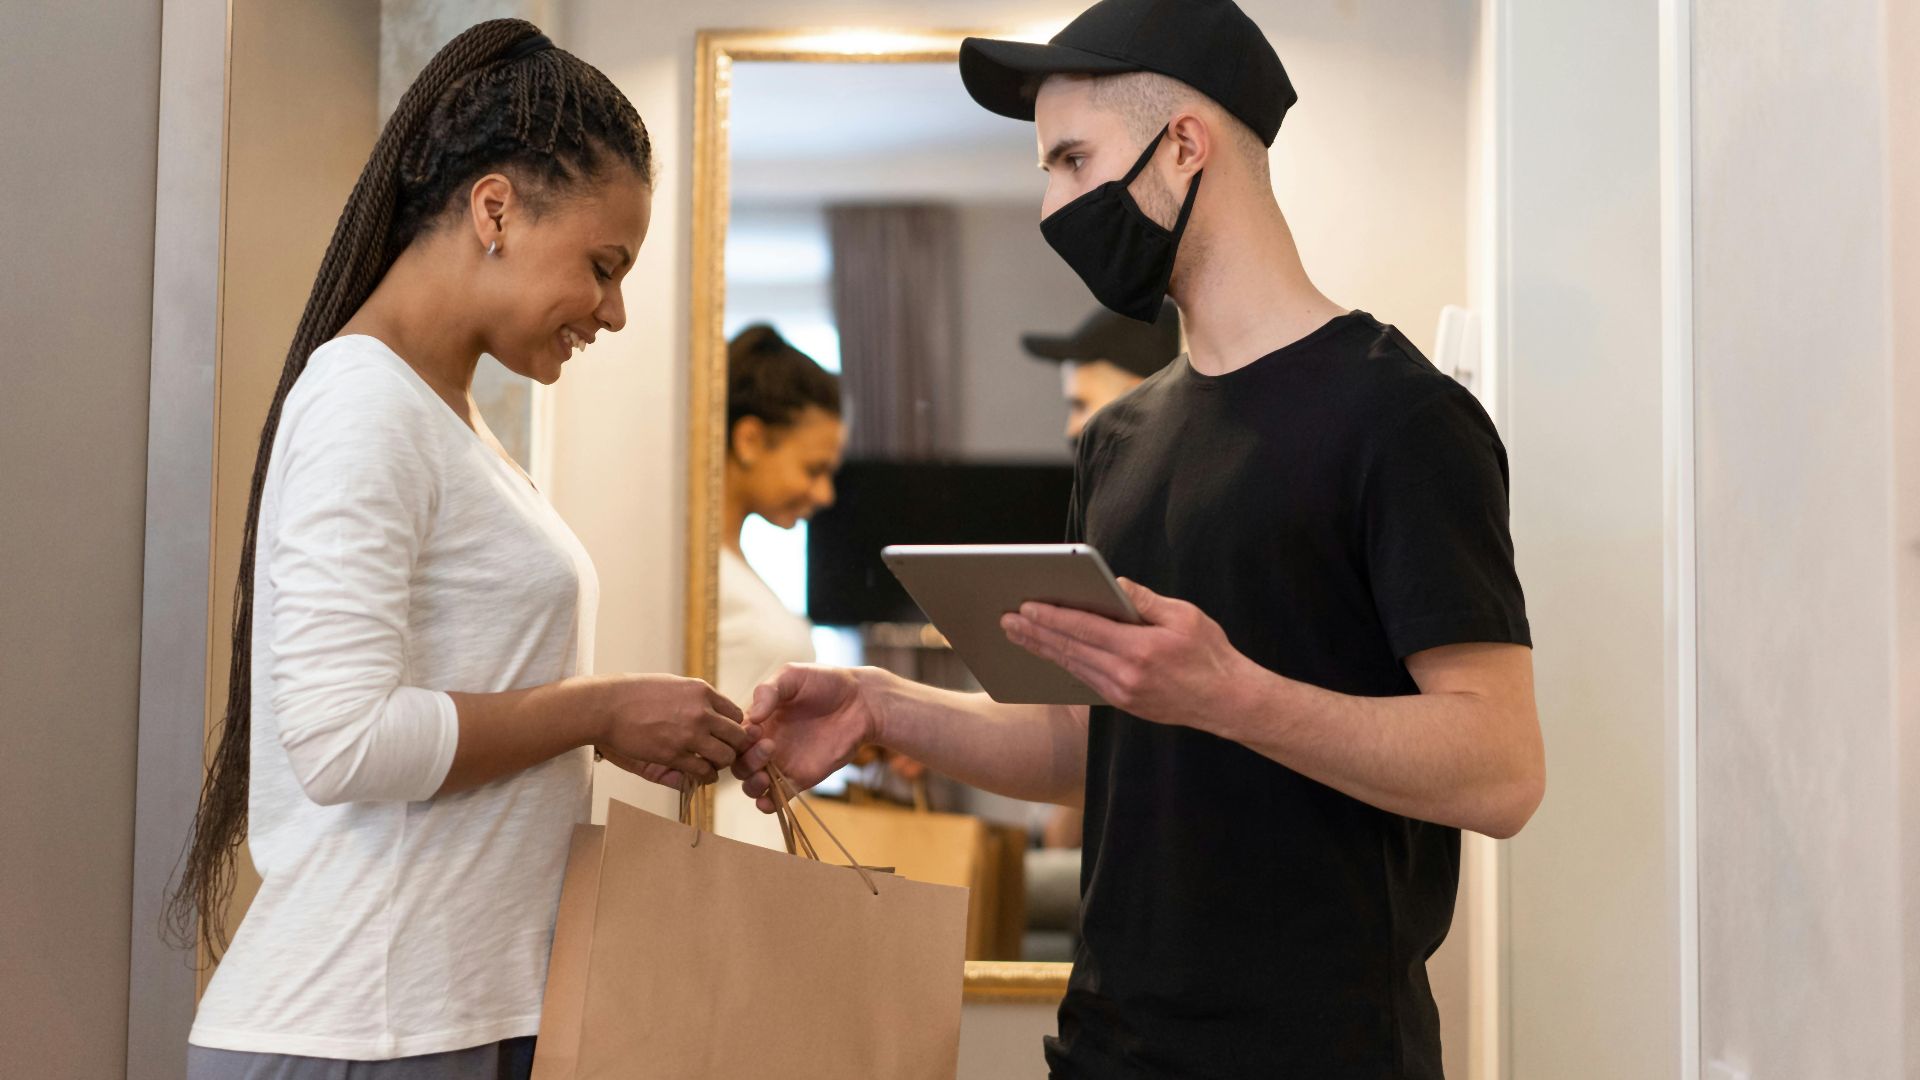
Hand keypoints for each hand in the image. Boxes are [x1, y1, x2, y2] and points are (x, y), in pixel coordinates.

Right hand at [594, 674, 752, 787]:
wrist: (606, 706)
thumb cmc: (635, 694)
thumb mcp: (672, 685)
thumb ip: (695, 698)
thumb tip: (712, 712)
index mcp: (702, 691)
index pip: (736, 714)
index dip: (731, 728)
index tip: (722, 735)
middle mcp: (701, 711)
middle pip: (738, 736)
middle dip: (732, 747)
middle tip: (721, 752)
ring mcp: (690, 734)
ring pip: (726, 756)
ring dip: (720, 763)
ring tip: (710, 764)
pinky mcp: (674, 754)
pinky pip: (704, 771)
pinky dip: (706, 776)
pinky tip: (700, 775)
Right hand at [733, 664, 878, 811]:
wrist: (862, 701)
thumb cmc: (826, 682)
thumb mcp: (792, 675)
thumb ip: (768, 691)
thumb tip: (752, 718)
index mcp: (761, 721)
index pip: (736, 738)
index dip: (739, 738)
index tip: (756, 730)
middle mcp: (768, 743)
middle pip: (740, 764)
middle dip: (746, 761)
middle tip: (769, 746)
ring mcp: (783, 763)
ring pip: (753, 784)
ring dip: (752, 785)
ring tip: (765, 775)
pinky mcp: (801, 779)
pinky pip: (778, 798)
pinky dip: (768, 804)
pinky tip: (769, 799)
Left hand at [1000, 578, 1261, 731]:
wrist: (1228, 702)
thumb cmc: (1210, 654)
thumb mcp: (1185, 616)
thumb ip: (1146, 601)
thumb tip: (1117, 585)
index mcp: (1140, 649)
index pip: (1084, 629)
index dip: (1052, 617)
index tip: (1026, 607)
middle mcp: (1126, 675)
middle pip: (1070, 649)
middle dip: (1035, 633)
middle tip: (1007, 620)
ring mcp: (1122, 693)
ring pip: (1072, 666)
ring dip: (1043, 649)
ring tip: (1018, 634)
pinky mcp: (1123, 703)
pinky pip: (1085, 680)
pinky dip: (1064, 664)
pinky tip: (1049, 653)